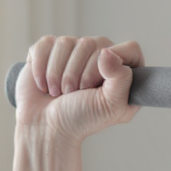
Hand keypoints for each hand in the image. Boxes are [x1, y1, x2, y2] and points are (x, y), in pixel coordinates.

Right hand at [15, 36, 142, 140]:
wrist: (46, 127)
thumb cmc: (81, 119)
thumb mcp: (110, 106)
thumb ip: (121, 79)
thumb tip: (107, 52)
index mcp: (122, 70)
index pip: (129, 48)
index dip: (112, 64)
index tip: (96, 85)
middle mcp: (100, 56)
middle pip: (91, 43)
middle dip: (77, 73)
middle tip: (74, 93)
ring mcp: (74, 50)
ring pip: (66, 43)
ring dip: (57, 73)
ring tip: (58, 91)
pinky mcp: (49, 50)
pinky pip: (46, 44)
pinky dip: (41, 67)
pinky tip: (43, 83)